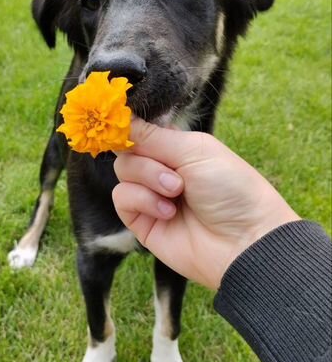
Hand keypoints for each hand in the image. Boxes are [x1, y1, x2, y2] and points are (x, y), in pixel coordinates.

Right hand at [112, 118, 299, 288]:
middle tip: (177, 180)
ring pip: (123, 172)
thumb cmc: (231, 189)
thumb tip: (120, 120)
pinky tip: (168, 212)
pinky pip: (121, 198)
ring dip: (148, 179)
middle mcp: (162, 169)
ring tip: (176, 194)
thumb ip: (153, 135)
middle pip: (128, 150)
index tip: (127, 126)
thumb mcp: (195, 150)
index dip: (132, 127)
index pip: (142, 129)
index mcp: (178, 147)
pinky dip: (142, 200)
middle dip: (148, 161)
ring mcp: (150, 195)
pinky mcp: (141, 221)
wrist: (242, 241)